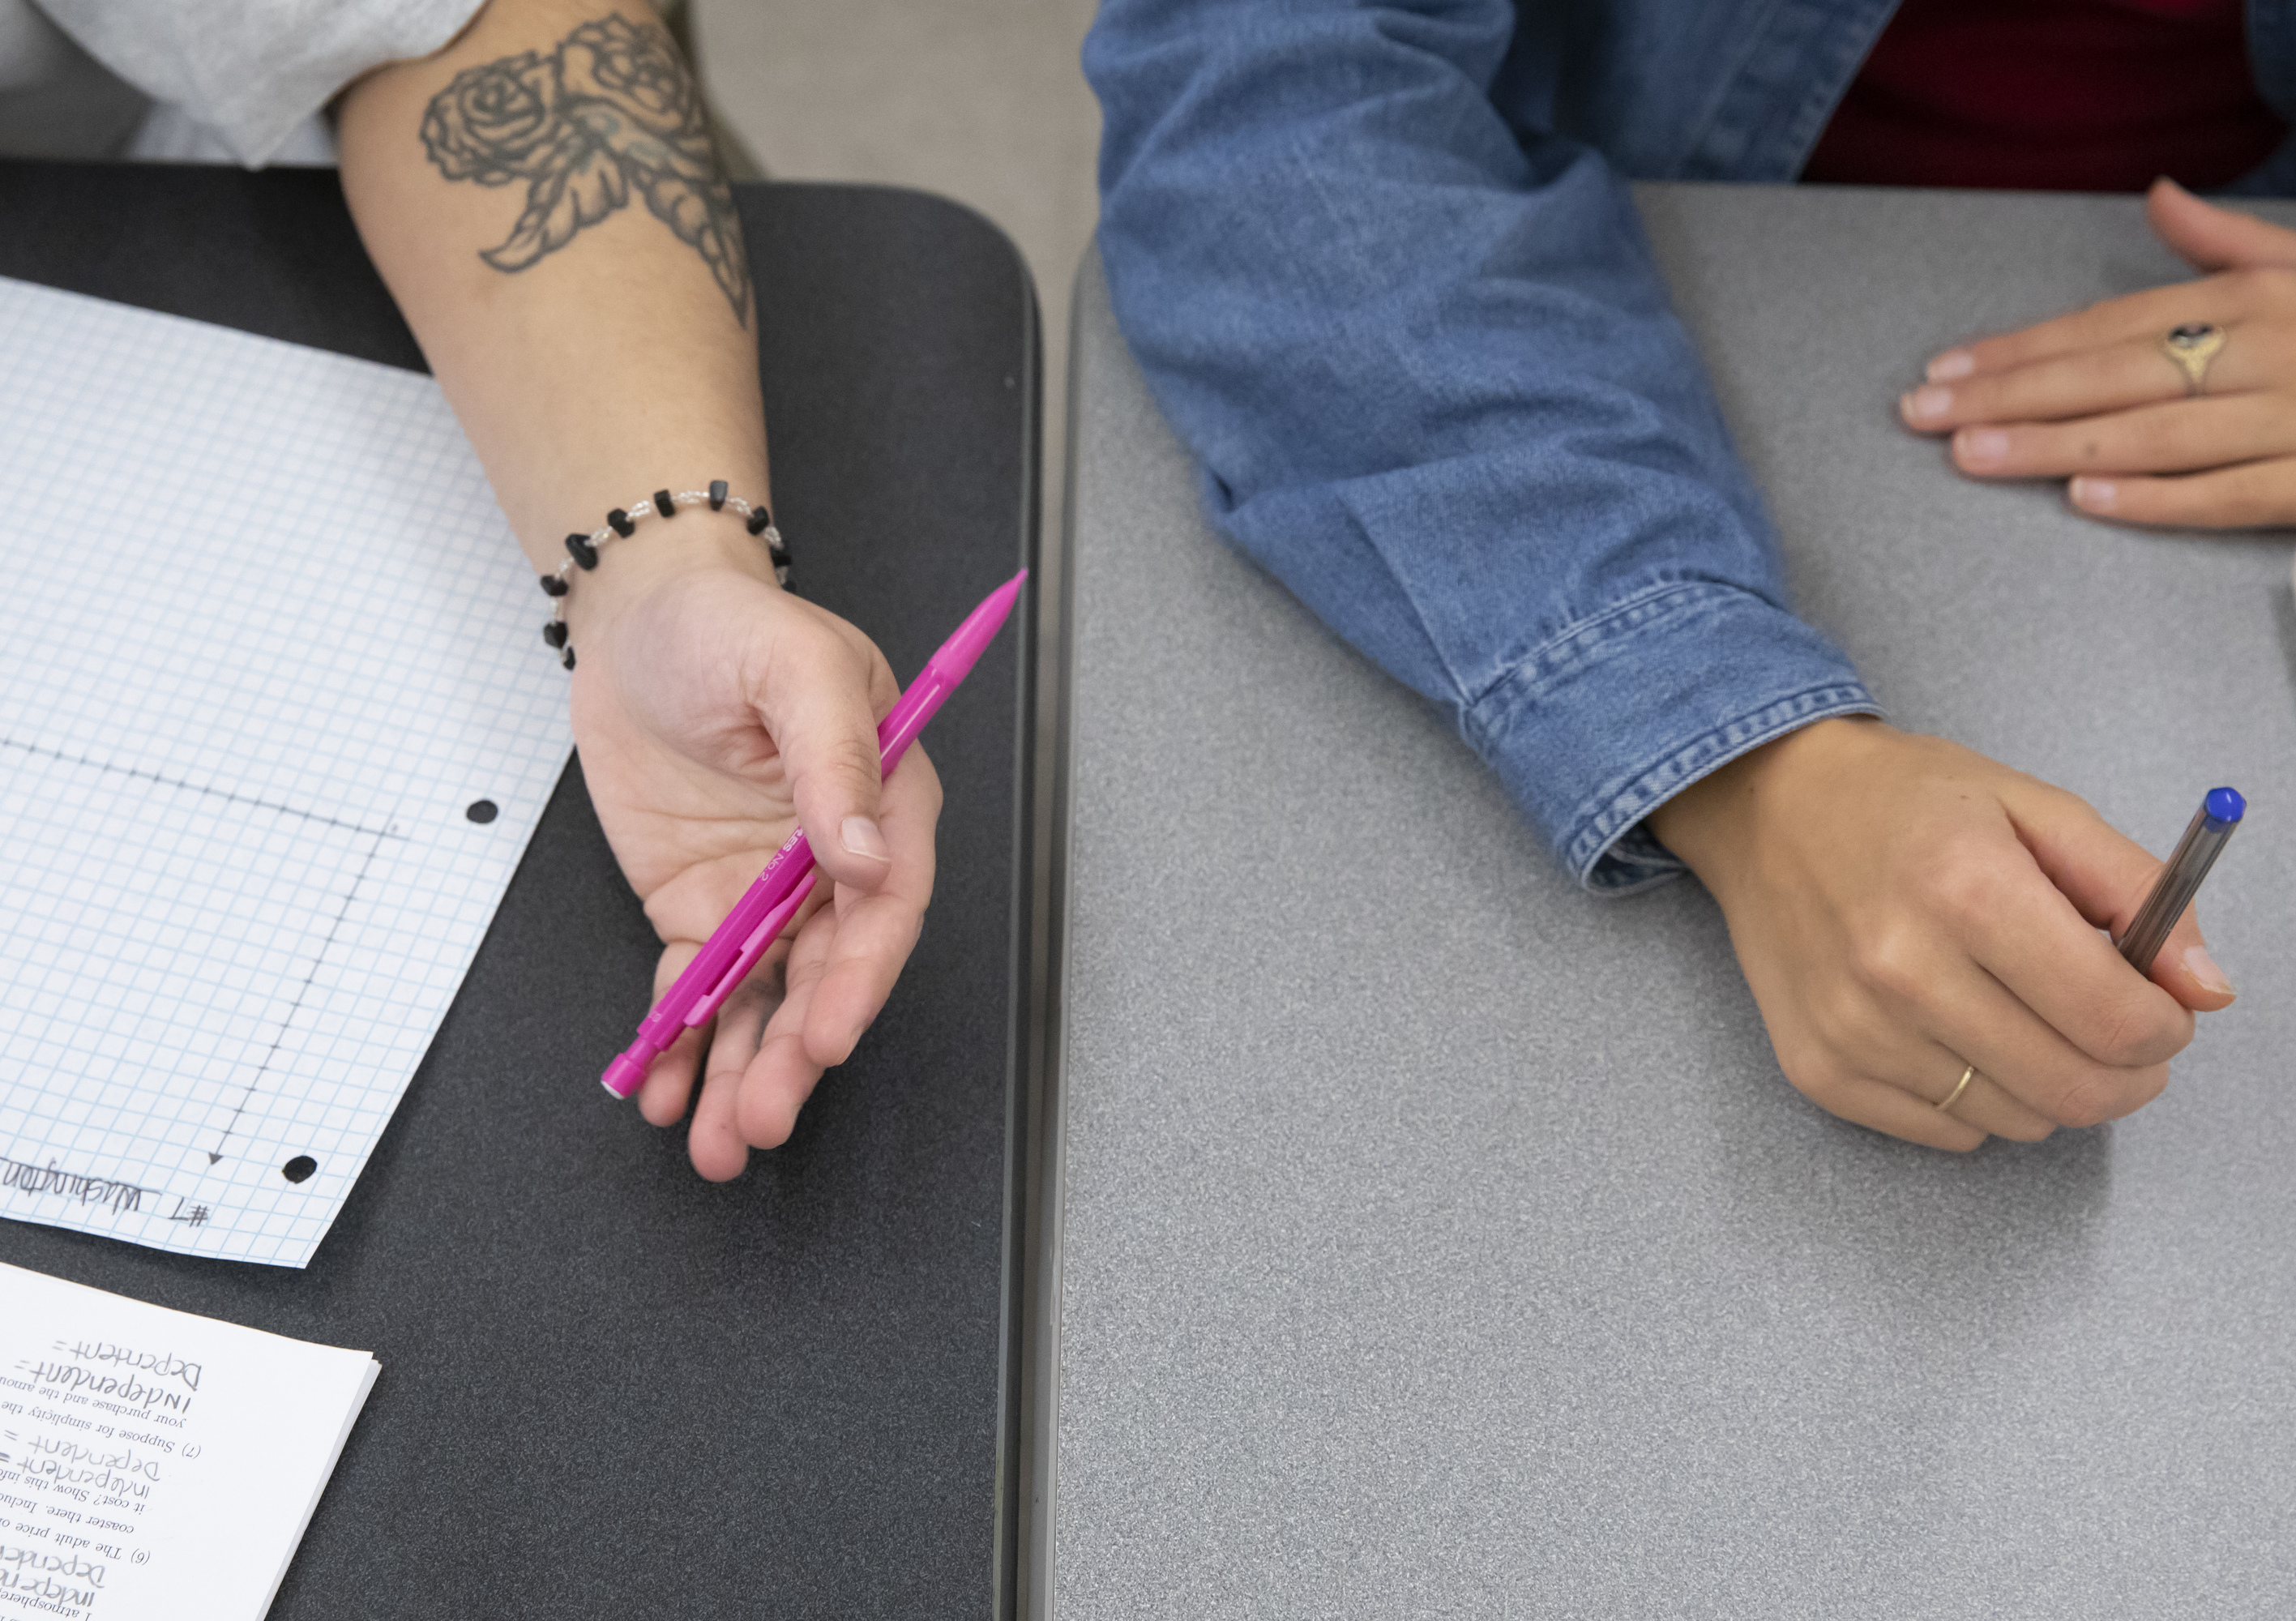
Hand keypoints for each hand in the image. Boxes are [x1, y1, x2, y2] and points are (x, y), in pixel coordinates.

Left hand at [565, 517, 940, 1179]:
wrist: (637, 618)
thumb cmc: (729, 622)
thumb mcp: (792, 665)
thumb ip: (833, 757)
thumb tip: (859, 849)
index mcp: (881, 801)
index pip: (884, 905)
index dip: (859, 978)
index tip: (828, 1035)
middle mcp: (832, 861)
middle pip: (825, 973)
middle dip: (796, 1052)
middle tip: (764, 1114)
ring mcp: (768, 891)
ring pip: (765, 1000)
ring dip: (745, 1071)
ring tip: (718, 1140)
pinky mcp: (704, 906)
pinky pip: (698, 988)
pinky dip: (683, 1044)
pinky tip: (667, 1090)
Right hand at [1648, 718, 2233, 1148]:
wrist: (1765, 809)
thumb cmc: (1903, 802)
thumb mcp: (2035, 808)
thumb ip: (2137, 892)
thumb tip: (2205, 991)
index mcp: (1967, 889)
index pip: (2116, 1021)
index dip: (2165, 1027)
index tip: (2159, 1008)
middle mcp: (1902, 969)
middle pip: (2074, 1090)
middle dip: (2124, 1073)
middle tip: (2111, 1032)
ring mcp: (1854, 1030)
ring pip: (2017, 1120)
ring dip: (2044, 1083)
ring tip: (2016, 1015)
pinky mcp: (1819, 1070)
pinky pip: (1948, 1132)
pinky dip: (1975, 1098)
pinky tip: (1952, 1032)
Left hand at [1898, 176, 2295, 527]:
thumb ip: (2228, 240)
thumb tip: (2158, 194)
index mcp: (2256, 298)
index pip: (2112, 324)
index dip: (2022, 348)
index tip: (1943, 370)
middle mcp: (2270, 351)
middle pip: (2114, 374)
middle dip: (2011, 393)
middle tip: (1922, 413)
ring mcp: (2294, 419)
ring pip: (2155, 433)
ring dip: (2056, 444)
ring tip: (1971, 453)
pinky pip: (2231, 493)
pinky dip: (2158, 496)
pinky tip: (2085, 496)